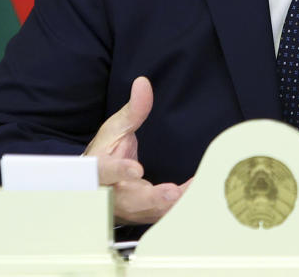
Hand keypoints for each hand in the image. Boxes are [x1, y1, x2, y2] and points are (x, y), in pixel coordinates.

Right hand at [83, 76, 188, 223]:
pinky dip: (181, 205)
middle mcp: (112, 194)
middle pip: (130, 200)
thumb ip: (133, 110)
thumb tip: (143, 83)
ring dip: (173, 204)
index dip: (120, 171)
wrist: (99, 184)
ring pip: (150, 211)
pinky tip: (200, 190)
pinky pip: (163, 213)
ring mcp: (129, 208)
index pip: (106, 171)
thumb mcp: (115, 129)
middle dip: (152, 198)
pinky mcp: (145, 214)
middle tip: (171, 193)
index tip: (136, 169)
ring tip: (195, 190)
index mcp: (99, 171)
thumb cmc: (106, 152)